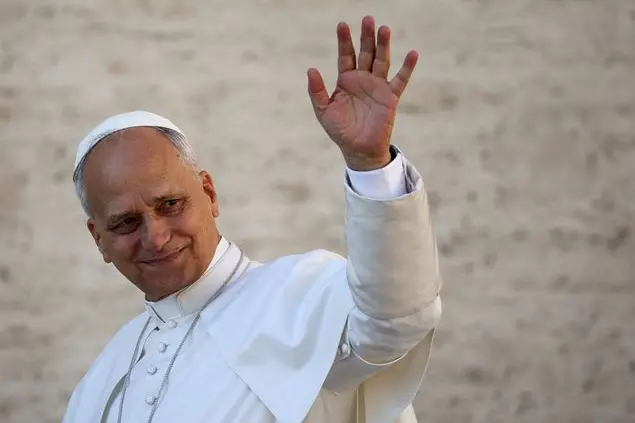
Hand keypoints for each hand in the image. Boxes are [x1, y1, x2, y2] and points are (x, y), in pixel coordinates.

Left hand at [307, 15, 418, 170]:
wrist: (358, 150)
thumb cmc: (340, 131)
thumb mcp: (323, 111)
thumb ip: (317, 91)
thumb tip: (311, 69)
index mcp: (346, 80)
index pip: (346, 55)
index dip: (344, 41)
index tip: (342, 25)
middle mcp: (363, 79)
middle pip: (366, 53)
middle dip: (366, 37)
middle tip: (367, 19)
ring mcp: (378, 87)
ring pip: (382, 61)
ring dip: (383, 45)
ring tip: (384, 29)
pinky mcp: (390, 97)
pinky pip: (400, 80)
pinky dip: (407, 67)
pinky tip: (413, 53)